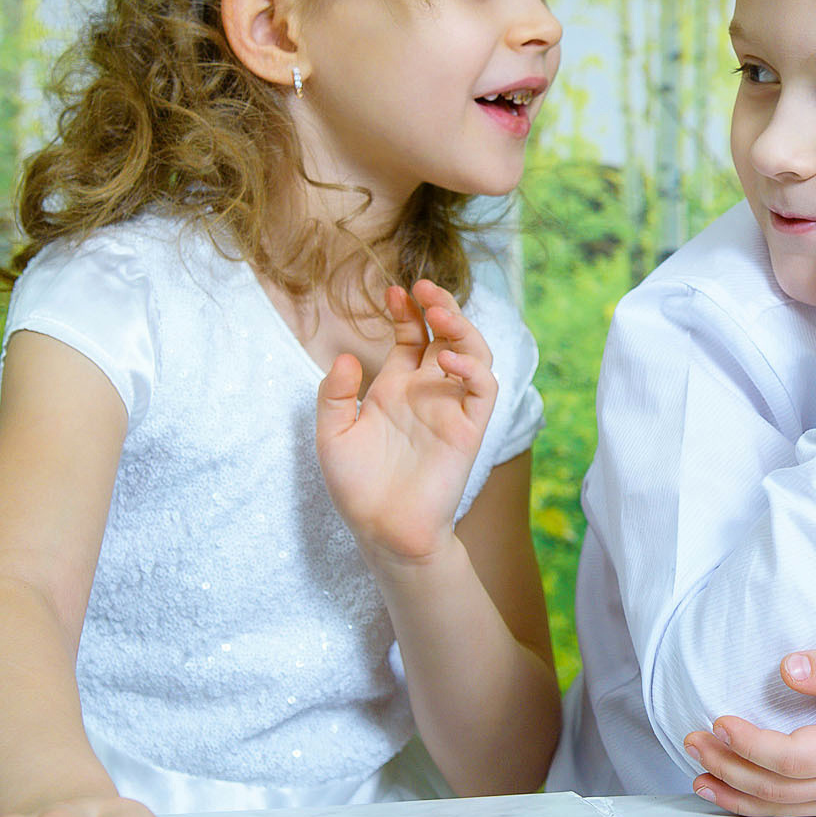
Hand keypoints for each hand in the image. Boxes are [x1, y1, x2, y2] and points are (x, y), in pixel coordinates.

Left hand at [316, 281, 496, 565]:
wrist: (382, 530)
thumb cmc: (357, 486)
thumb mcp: (332, 434)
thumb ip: (334, 395)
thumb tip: (347, 356)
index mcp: (396, 387)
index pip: (410, 337)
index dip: (405, 311)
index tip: (392, 291)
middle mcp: (427, 391)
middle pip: (445, 335)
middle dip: (439, 306)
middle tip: (424, 287)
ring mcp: (451, 408)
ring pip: (471, 353)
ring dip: (461, 328)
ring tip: (439, 312)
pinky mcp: (469, 429)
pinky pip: (483, 389)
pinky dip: (471, 368)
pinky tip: (445, 358)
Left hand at [682, 645, 815, 815]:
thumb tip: (784, 668)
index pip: (793, 759)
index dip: (750, 744)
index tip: (719, 716)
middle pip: (779, 789)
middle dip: (729, 767)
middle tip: (691, 738)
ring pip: (785, 808)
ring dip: (737, 793)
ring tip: (698, 772)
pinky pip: (799, 810)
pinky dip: (761, 806)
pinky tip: (736, 793)